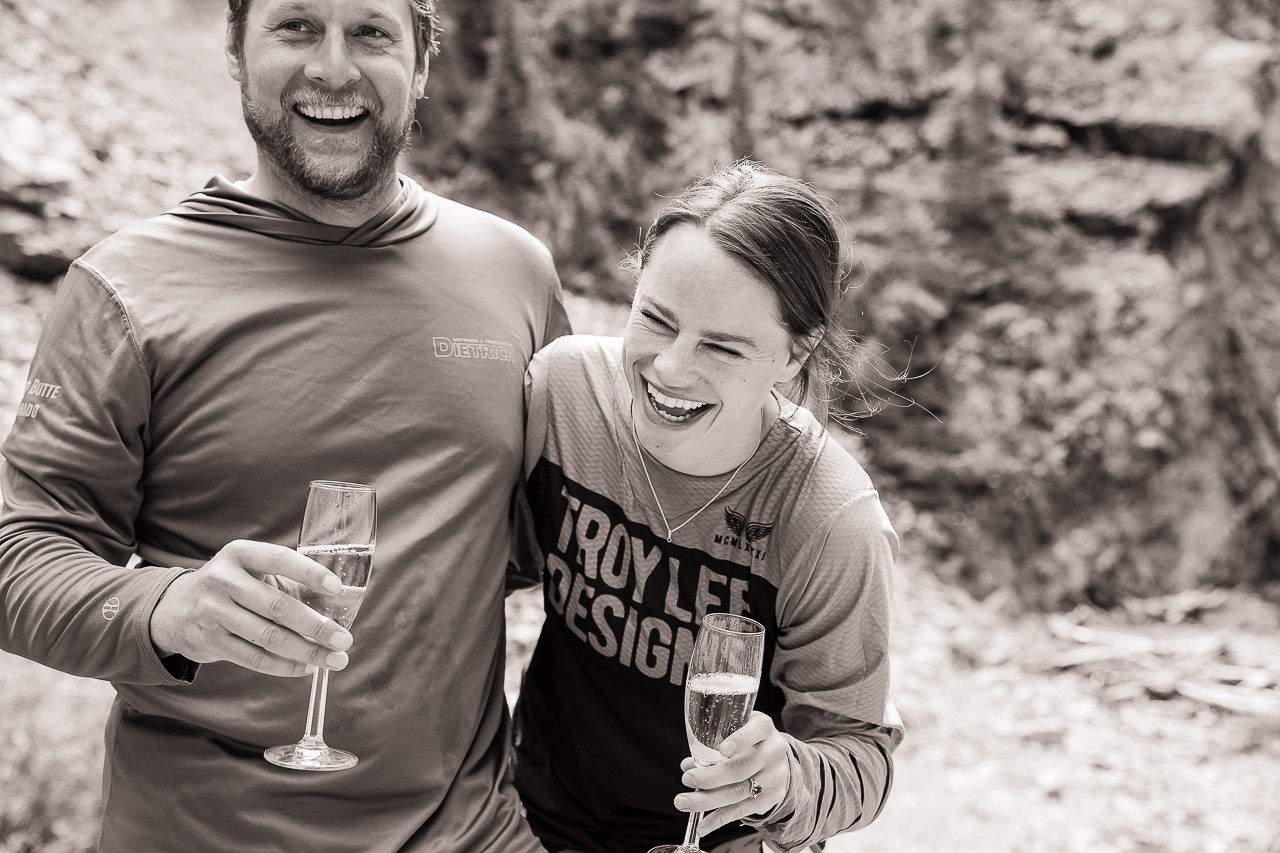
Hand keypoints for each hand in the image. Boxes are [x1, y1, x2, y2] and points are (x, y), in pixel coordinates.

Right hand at [149, 539, 353, 676]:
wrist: (174, 609)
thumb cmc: (231, 587)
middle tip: (344, 640)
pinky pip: (254, 658)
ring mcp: (213, 612)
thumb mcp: (251, 572)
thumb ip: (287, 582)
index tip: (337, 588)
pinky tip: (306, 667)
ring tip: (333, 659)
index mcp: (239, 554)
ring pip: (268, 637)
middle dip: (316, 626)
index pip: (279, 559)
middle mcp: (223, 580)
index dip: (310, 573)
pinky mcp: (210, 641)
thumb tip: (336, 606)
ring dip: (306, 651)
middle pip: (277, 606)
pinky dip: (284, 666)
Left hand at [674, 711, 791, 834]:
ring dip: (707, 800)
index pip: (757, 729)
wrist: (778, 761)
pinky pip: (741, 810)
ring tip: (683, 802)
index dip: (740, 740)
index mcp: (764, 728)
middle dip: (710, 776)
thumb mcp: (737, 731)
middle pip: (741, 767)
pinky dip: (719, 819)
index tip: (722, 749)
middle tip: (687, 779)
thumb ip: (713, 745)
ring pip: (738, 791)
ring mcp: (773, 777)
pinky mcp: (769, 799)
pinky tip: (703, 825)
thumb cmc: (749, 741)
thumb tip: (687, 766)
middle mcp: (773, 752)